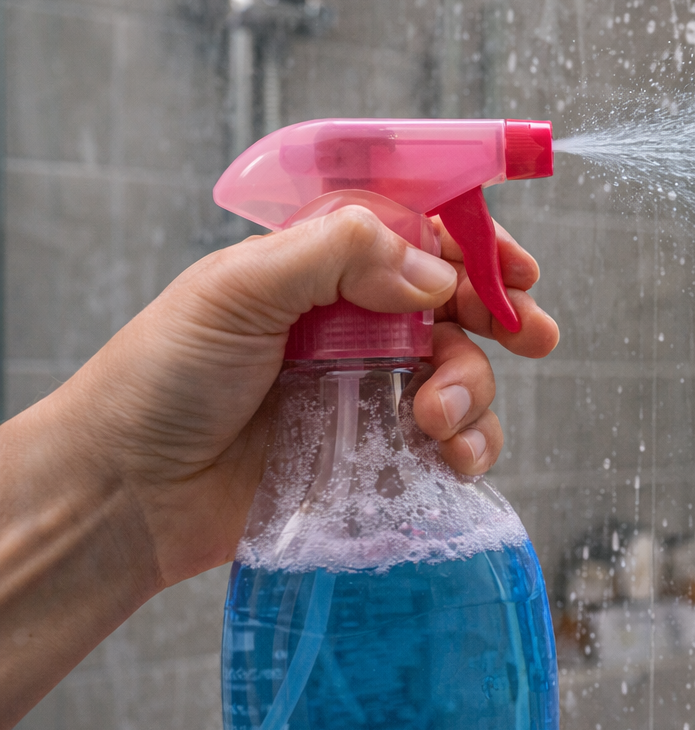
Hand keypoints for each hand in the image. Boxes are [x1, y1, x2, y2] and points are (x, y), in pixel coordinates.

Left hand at [0, 205, 555, 729]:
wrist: (126, 495)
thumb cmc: (160, 379)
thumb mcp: (239, 290)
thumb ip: (338, 255)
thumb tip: (434, 270)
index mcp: (318, 266)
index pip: (415, 233)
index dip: (473, 244)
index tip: (517, 270)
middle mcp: (350, 320)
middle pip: (455, 303)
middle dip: (502, 316)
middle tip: (532, 337)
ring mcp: (365, 387)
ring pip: (461, 372)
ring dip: (473, 390)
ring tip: (438, 421)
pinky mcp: (373, 452)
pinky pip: (448, 440)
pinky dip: (468, 445)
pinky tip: (452, 459)